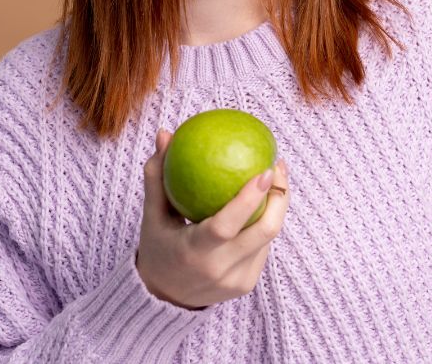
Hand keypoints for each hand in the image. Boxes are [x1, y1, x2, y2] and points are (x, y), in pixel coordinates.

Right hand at [135, 128, 289, 309]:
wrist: (165, 298)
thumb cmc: (158, 247)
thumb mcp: (153, 215)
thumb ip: (158, 176)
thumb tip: (165, 133)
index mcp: (194, 253)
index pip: (227, 225)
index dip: (249, 199)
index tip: (265, 170)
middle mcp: (220, 270)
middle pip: (265, 231)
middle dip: (279, 196)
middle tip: (276, 165)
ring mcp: (237, 281)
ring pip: (268, 237)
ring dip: (276, 205)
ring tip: (276, 176)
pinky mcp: (247, 285)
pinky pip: (263, 247)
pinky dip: (264, 222)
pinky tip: (266, 200)